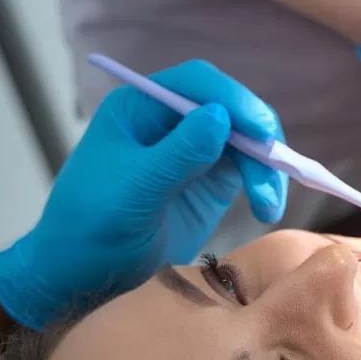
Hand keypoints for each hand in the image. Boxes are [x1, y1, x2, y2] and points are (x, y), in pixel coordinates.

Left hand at [0, 60, 286, 328]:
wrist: (83, 275)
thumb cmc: (91, 225)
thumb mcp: (133, 188)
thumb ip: (178, 154)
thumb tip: (220, 116)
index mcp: (142, 108)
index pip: (195, 84)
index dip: (232, 99)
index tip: (259, 130)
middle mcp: (172, 122)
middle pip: (231, 110)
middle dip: (257, 138)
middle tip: (277, 167)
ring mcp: (194, 152)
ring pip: (247, 141)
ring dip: (266, 168)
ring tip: (268, 207)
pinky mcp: (211, 182)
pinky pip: (249, 171)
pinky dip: (264, 186)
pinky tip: (267, 210)